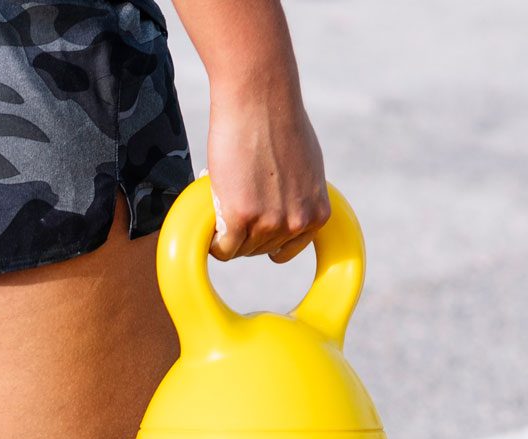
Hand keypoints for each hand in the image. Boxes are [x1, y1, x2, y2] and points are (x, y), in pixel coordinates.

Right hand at [203, 80, 329, 262]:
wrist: (260, 98)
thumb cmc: (277, 121)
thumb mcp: (305, 166)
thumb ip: (299, 195)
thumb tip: (284, 207)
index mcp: (317, 212)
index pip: (287, 248)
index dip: (265, 237)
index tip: (252, 224)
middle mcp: (298, 221)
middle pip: (260, 249)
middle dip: (244, 231)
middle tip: (232, 201)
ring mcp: (270, 222)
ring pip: (239, 250)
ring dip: (226, 233)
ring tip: (221, 202)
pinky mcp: (241, 217)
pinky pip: (222, 249)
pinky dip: (212, 241)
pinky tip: (209, 223)